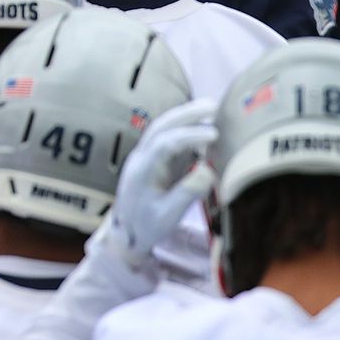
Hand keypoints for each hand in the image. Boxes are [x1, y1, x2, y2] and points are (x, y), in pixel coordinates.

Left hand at [104, 99, 218, 270]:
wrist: (126, 233)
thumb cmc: (146, 226)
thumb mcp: (168, 215)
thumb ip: (187, 193)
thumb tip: (208, 169)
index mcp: (143, 170)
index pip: (165, 144)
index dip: (189, 136)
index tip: (214, 135)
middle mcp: (141, 158)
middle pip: (160, 127)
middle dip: (185, 114)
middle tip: (213, 106)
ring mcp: (145, 157)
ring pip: (162, 129)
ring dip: (184, 117)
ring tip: (210, 109)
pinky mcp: (152, 161)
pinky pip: (166, 139)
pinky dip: (183, 129)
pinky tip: (201, 127)